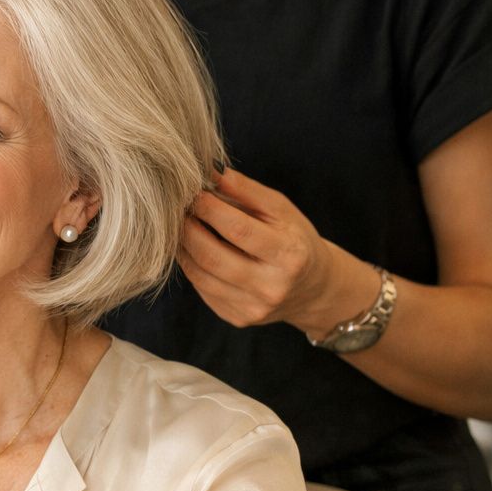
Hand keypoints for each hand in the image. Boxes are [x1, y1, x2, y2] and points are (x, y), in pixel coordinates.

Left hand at [177, 168, 353, 334]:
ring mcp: (253, 307)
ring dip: (183, 248)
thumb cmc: (294, 240)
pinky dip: (191, 267)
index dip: (210, 209)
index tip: (194, 193)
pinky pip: (202, 290)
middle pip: (213, 257)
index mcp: (289, 255)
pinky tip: (191, 250)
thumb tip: (212, 172)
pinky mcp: (237, 318)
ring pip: (201, 276)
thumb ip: (247, 191)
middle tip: (178, 211)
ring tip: (181, 228)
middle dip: (188, 229)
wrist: (312, 289)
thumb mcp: (282, 210)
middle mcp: (272, 286)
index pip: (238, 229)